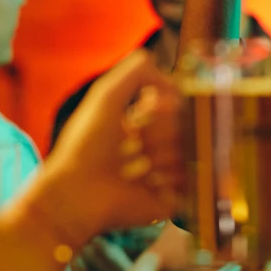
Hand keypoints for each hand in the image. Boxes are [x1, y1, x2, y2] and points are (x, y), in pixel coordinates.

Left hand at [41, 51, 183, 241]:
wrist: (78, 192)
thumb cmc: (86, 145)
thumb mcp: (106, 95)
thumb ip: (137, 72)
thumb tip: (173, 78)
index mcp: (138, 125)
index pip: (173, 104)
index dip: (165, 104)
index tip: (151, 107)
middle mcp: (153, 149)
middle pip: (183, 127)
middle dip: (162, 131)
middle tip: (138, 143)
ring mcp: (164, 174)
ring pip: (188, 152)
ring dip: (163, 156)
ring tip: (138, 167)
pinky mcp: (172, 198)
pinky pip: (191, 179)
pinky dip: (172, 178)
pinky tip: (150, 183)